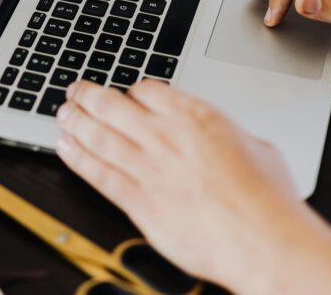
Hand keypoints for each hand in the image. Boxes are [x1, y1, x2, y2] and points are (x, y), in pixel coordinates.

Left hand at [55, 80, 304, 291]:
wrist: (264, 240)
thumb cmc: (268, 199)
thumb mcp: (256, 146)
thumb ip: (227, 137)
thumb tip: (225, 139)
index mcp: (195, 116)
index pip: (147, 89)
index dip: (131, 91)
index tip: (124, 94)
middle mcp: (165, 137)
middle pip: (112, 106)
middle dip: (89, 96)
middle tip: (75, 91)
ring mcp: (148, 169)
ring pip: (99, 137)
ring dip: (76, 123)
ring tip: (63, 114)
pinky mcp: (139, 203)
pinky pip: (99, 175)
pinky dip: (79, 159)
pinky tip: (66, 149)